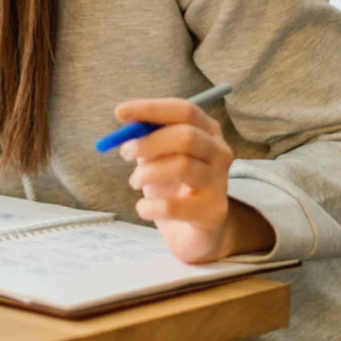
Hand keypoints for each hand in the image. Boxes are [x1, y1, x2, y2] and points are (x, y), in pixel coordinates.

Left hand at [114, 98, 273, 263]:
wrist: (193, 232)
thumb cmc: (174, 187)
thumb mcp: (158, 156)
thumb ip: (146, 137)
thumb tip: (126, 119)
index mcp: (208, 132)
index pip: (184, 110)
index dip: (151, 109)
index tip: (120, 112)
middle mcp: (220, 153)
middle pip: (186, 136)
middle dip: (148, 142)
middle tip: (124, 152)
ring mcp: (220, 184)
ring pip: (182, 166)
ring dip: (147, 173)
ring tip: (135, 181)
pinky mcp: (213, 213)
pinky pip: (174, 206)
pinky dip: (150, 206)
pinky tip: (144, 208)